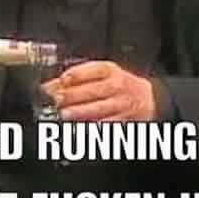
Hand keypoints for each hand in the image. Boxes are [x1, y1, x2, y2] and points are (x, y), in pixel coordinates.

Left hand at [42, 61, 156, 121]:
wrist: (146, 97)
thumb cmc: (118, 83)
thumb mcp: (102, 73)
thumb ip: (78, 77)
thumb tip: (52, 84)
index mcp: (110, 70)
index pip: (92, 70)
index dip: (75, 75)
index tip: (62, 80)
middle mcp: (117, 85)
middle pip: (94, 90)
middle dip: (74, 95)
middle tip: (58, 100)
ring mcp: (121, 103)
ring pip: (100, 108)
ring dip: (81, 111)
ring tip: (65, 114)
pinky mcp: (123, 120)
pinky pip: (107, 123)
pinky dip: (93, 126)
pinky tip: (80, 127)